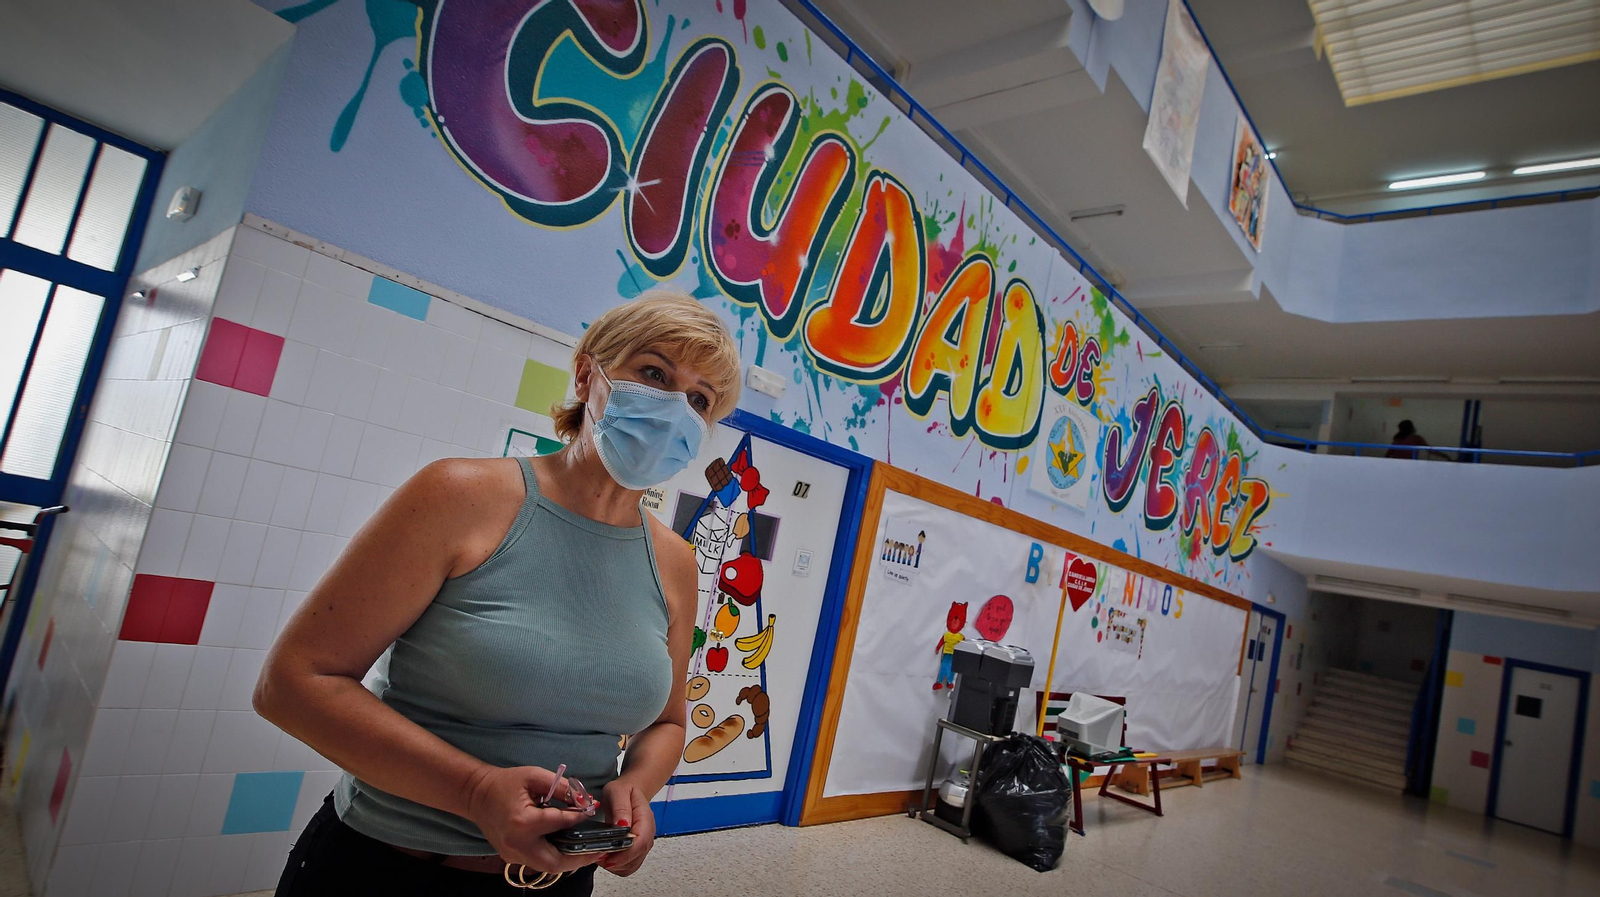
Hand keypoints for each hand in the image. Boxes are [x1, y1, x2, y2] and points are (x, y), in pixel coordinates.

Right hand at [463, 766, 599, 873]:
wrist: (477, 794)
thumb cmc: (505, 783)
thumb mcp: (535, 777)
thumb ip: (562, 788)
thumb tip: (585, 800)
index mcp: (523, 823)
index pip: (561, 825)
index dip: (580, 817)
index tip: (593, 810)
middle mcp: (518, 845)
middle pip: (556, 862)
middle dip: (580, 858)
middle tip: (598, 849)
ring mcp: (513, 855)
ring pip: (548, 867)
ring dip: (569, 861)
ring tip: (587, 850)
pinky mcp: (512, 857)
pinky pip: (538, 862)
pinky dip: (555, 857)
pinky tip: (567, 846)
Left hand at [598, 779, 655, 876]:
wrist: (628, 792)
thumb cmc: (622, 791)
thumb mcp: (617, 792)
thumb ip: (621, 808)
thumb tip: (622, 825)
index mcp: (645, 819)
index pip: (641, 842)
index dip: (625, 853)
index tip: (607, 856)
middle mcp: (647, 834)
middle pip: (637, 856)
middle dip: (617, 861)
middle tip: (598, 856)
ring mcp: (643, 844)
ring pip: (632, 865)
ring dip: (616, 866)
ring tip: (600, 856)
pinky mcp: (636, 850)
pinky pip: (628, 866)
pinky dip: (617, 866)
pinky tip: (606, 857)